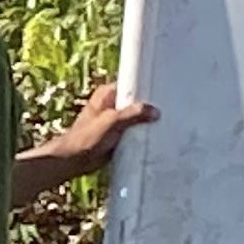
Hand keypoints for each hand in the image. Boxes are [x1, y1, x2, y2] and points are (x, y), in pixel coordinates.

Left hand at [32, 80, 155, 183]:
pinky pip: (135, 130)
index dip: (148, 87)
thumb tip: (155, 111)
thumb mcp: (111, 121)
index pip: (134, 84)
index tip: (165, 90)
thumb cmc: (86, 138)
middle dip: (150, 106)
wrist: (73, 160)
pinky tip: (157, 135)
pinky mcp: (118, 133)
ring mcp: (116, 119)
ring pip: (137, 117)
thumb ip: (133, 114)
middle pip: (138, 101)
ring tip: (166, 122)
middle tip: (169, 109)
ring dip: (147, 121)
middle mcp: (113, 103)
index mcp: (108, 93)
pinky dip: (142, 133)